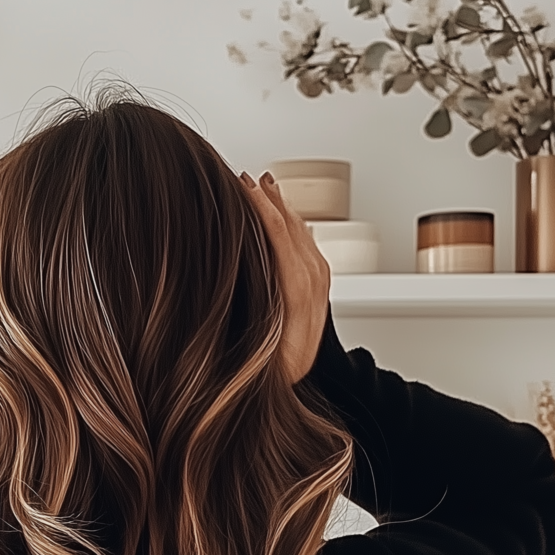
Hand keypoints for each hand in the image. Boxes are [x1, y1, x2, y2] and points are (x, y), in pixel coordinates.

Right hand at [241, 170, 329, 383]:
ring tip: (262, 185)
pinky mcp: (320, 278)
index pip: (279, 235)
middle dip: (268, 199)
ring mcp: (320, 276)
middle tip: (245, 177)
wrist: (317, 377)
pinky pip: (304, 239)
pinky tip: (279, 214)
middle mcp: (313, 277)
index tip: (242, 185)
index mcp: (299, 289)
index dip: (260, 207)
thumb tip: (234, 279)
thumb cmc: (284, 365)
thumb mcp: (266, 343)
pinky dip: (289, 221)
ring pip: (298, 229)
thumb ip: (260, 309)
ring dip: (279, 206)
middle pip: (290, 225)